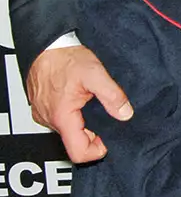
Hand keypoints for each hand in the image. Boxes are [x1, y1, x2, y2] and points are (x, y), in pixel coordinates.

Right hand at [26, 45, 132, 162]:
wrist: (44, 44)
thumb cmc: (63, 57)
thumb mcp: (95, 73)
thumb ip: (112, 95)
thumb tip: (125, 113)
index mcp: (62, 117)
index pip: (79, 153)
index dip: (97, 151)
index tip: (108, 140)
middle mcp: (48, 119)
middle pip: (74, 142)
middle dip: (92, 134)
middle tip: (103, 114)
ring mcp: (42, 114)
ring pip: (67, 131)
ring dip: (82, 123)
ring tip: (90, 104)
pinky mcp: (41, 107)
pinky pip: (59, 120)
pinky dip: (71, 115)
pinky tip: (78, 100)